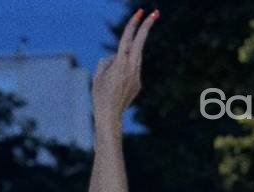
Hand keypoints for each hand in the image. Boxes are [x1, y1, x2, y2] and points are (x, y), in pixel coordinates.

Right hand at [92, 8, 158, 126]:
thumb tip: (116, 57)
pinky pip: (131, 70)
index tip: (139, 12)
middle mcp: (131, 68)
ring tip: (113, 77)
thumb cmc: (100, 95)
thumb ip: (107, 61)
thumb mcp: (98, 75)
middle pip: (140, 42)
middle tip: (155, 13)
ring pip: (135, 57)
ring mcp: (137, 76)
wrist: (109, 116)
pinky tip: (116, 86)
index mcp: (120, 63)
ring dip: (129, 55)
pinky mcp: (138, 84)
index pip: (128, 38)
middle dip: (147, 26)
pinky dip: (124, 71)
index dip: (133, 24)